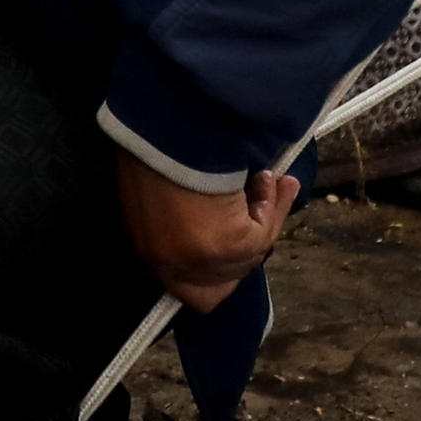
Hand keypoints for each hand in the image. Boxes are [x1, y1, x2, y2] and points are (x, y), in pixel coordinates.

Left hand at [116, 156, 300, 311]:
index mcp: (148, 247)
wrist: (159, 131)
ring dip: (265, 217)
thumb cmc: (154, 147)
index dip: (218, 272)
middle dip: (249, 241)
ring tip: (271, 179)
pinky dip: (272, 207)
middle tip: (265, 199)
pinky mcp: (226, 245)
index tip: (236, 236)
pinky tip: (270, 179)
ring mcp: (198, 260)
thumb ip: (188, 209)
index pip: (188, 290)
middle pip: (225, 276)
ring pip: (247, 255)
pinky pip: (261, 235)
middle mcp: (170, 264)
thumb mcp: (164, 185)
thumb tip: (226, 208)